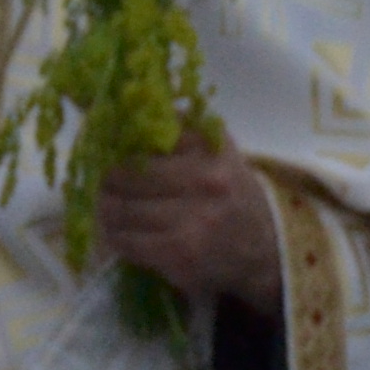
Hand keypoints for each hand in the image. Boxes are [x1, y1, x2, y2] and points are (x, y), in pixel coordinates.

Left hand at [91, 146, 279, 314]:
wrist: (265, 248)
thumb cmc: (228, 193)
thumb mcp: (213, 152)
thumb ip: (172, 131)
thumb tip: (114, 115)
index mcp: (211, 147)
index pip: (144, 134)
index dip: (117, 141)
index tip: (106, 146)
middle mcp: (206, 180)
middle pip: (126, 172)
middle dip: (107, 178)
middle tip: (103, 182)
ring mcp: (194, 219)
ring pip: (121, 208)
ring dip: (105, 208)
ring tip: (107, 207)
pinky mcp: (181, 253)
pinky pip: (126, 240)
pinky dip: (115, 236)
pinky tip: (120, 233)